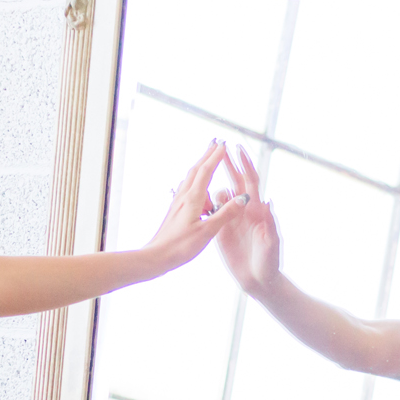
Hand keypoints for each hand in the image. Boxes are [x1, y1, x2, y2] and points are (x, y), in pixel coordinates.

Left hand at [141, 140, 241, 272]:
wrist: (156, 257)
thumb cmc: (181, 246)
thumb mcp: (207, 231)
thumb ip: (225, 214)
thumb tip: (243, 199)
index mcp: (193, 199)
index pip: (206, 172)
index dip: (215, 157)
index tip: (224, 144)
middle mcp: (184, 197)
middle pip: (196, 170)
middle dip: (207, 156)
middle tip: (216, 143)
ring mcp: (178, 203)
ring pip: (191, 179)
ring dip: (201, 168)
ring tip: (209, 162)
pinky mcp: (175, 211)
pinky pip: (188, 191)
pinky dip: (196, 183)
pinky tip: (196, 188)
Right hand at [214, 144, 281, 294]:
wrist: (259, 281)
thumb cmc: (270, 263)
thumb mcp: (272, 243)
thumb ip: (270, 224)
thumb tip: (268, 202)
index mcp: (257, 211)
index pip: (251, 182)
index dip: (245, 164)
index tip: (239, 148)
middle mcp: (245, 211)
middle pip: (235, 182)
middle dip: (228, 164)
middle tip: (218, 147)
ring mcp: (232, 220)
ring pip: (221, 195)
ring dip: (214, 185)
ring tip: (204, 177)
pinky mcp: (221, 231)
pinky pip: (213, 212)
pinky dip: (206, 202)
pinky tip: (196, 196)